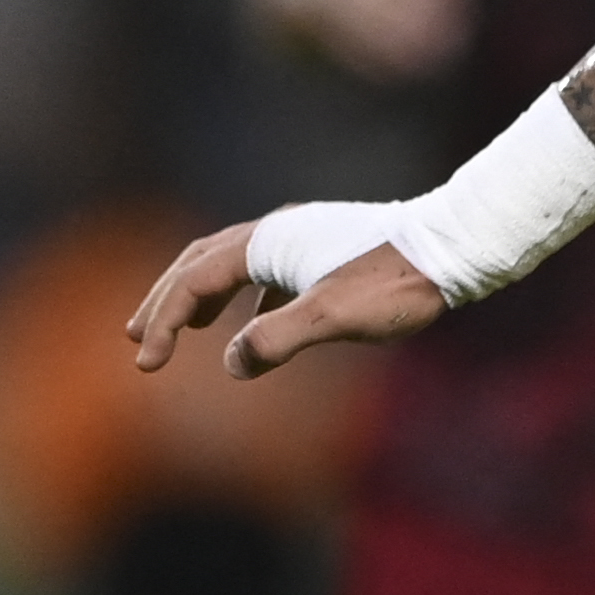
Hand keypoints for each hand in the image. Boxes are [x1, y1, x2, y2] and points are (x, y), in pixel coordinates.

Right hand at [126, 222, 447, 379]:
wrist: (457, 248)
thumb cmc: (397, 283)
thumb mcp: (334, 316)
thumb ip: (277, 339)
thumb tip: (230, 363)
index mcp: (267, 243)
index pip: (193, 281)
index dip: (162, 321)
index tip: (147, 364)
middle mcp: (277, 230)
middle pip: (199, 263)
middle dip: (165, 301)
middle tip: (137, 339)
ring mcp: (301, 237)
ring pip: (232, 264)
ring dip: (199, 295)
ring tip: (180, 327)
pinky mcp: (325, 249)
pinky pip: (266, 273)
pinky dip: (243, 299)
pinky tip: (251, 328)